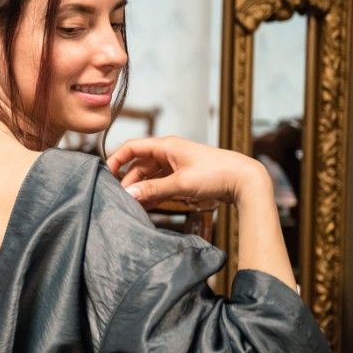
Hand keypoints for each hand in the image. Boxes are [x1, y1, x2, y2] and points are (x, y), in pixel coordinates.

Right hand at [106, 136, 268, 208]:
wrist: (245, 180)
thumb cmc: (217, 174)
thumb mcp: (182, 183)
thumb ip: (154, 190)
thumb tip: (130, 195)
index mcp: (166, 146)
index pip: (132, 147)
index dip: (117, 159)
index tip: (107, 176)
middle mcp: (169, 152)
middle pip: (139, 165)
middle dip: (129, 181)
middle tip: (123, 199)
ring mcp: (176, 164)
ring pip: (149, 176)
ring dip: (142, 189)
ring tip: (134, 206)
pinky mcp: (183, 176)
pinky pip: (161, 183)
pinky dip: (153, 193)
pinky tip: (148, 206)